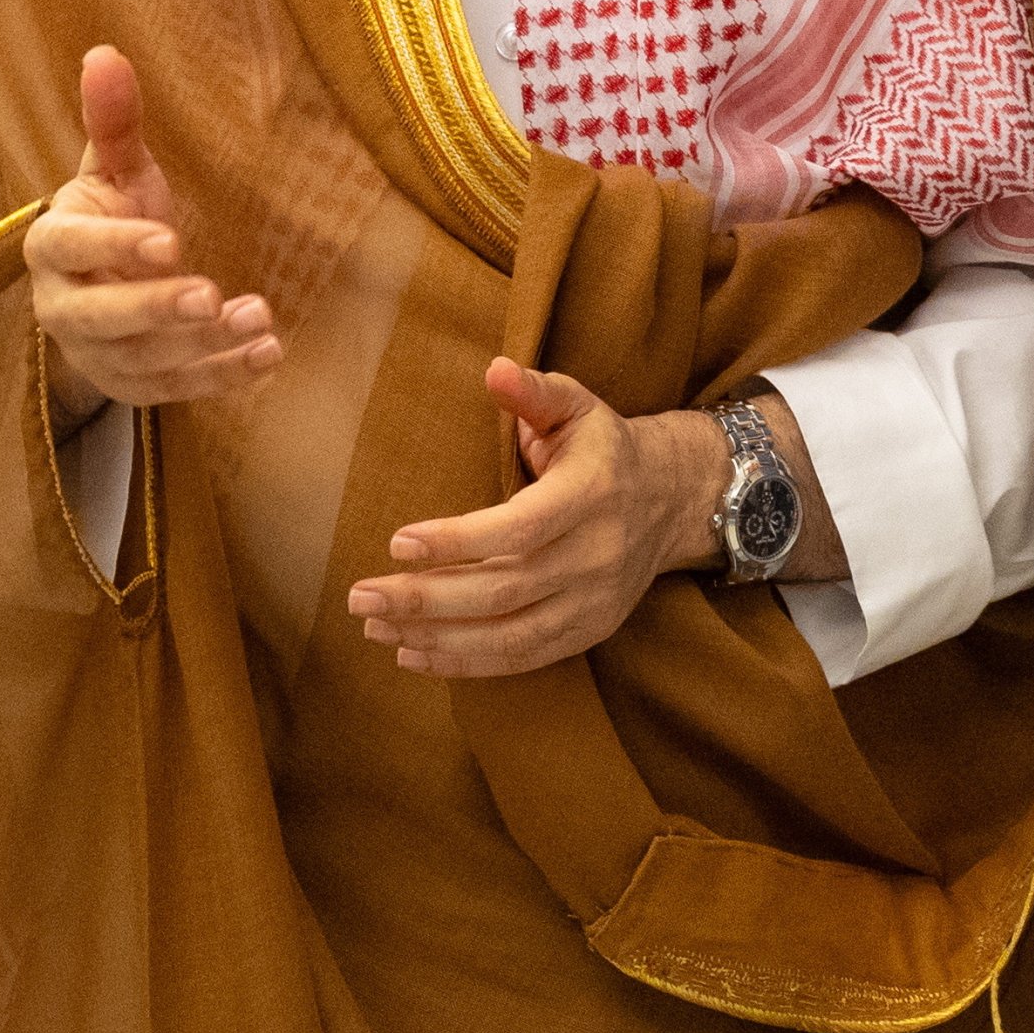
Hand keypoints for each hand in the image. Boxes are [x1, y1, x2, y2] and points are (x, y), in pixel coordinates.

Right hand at [23, 46, 279, 438]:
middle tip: (207, 294)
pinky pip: (178, 390)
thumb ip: (111, 121)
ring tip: (257, 316)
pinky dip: (224, 376)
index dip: (116, 246)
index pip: (73, 248)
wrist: (96, 291)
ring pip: (144, 360)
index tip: (168, 239)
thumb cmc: (111, 217)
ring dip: (202, 344)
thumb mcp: (112, 171)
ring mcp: (98, 355)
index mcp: (50, 246)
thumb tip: (105, 51)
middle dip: (154, 308)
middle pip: (100, 317)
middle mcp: (63, 308)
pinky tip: (268, 353)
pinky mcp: (134, 386)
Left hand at [350, 358, 726, 680]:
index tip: (396, 543)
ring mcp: (596, 601)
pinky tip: (414, 655)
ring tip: (375, 629)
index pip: (520, 528)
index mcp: (592, 493)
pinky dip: (468, 663)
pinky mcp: (590, 631)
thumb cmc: (602, 447)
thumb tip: (494, 369)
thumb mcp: (575, 406)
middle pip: (505, 589)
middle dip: (426, 599)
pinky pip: (525, 658)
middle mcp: (598, 554)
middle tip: (360, 598)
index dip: (458, 541)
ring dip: (437, 638)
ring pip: (511, 635)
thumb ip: (533, 391)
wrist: (673, 499)